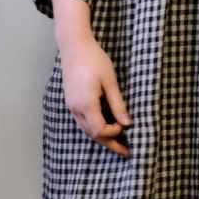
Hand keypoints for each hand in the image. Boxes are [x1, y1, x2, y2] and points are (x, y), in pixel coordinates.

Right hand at [58, 33, 133, 156]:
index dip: (114, 133)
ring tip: (117, 142)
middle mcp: (75, 108)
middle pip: (92, 135)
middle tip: (126, 152)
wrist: (74, 46)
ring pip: (86, 130)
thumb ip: (118, 105)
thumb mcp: (111, 82)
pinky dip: (94, 128)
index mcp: (86, 104)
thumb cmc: (94, 60)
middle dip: (110, 144)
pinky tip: (105, 127)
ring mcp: (71, 106)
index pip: (100, 131)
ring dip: (101, 138)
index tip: (126, 126)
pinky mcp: (71, 101)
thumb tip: (127, 123)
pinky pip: (82, 121)